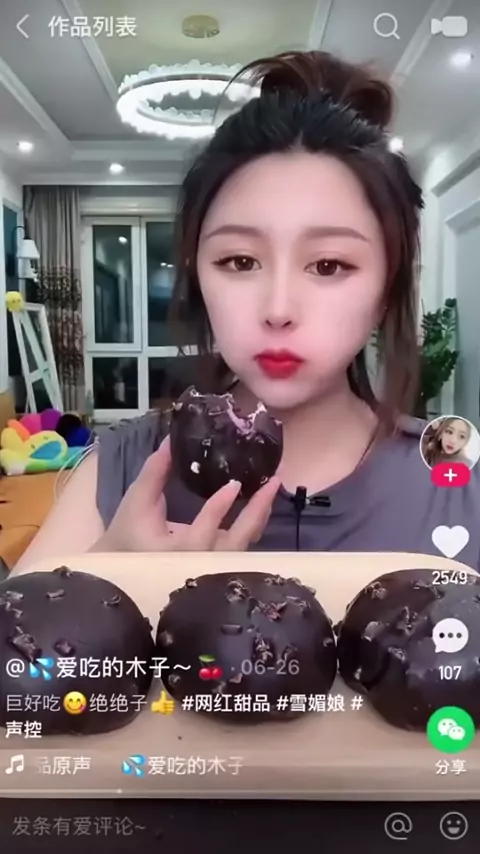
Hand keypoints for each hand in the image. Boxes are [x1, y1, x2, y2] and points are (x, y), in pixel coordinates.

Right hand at [94, 436, 280, 552]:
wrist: (126, 572)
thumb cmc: (128, 536)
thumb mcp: (137, 502)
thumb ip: (155, 472)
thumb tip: (172, 439)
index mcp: (174, 554)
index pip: (201, 535)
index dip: (218, 510)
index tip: (234, 485)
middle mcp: (199, 565)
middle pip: (236, 543)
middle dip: (257, 511)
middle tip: (274, 479)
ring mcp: (213, 567)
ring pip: (245, 543)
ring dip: (261, 513)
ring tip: (273, 484)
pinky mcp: (220, 562)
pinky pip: (244, 543)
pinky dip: (254, 520)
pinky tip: (263, 499)